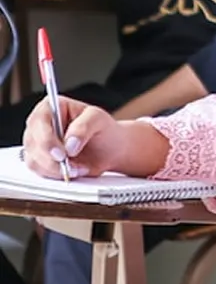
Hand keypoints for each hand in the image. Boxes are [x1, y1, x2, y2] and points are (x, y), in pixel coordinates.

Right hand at [22, 97, 167, 180]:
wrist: (115, 149)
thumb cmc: (108, 131)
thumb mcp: (101, 121)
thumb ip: (85, 127)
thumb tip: (70, 143)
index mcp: (52, 107)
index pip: (38, 120)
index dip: (45, 137)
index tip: (60, 151)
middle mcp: (42, 125)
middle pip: (32, 143)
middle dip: (51, 158)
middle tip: (69, 166)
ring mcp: (39, 145)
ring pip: (34, 161)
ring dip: (55, 169)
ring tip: (78, 168)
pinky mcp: (43, 162)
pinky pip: (40, 173)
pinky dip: (55, 176)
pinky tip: (73, 173)